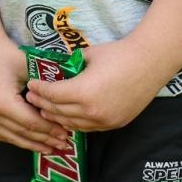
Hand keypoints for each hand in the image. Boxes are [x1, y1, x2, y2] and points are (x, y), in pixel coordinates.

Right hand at [0, 37, 67, 152]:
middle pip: (24, 133)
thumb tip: (67, 101)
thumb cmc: (7, 54)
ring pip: (13, 138)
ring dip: (33, 145)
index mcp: (3, 103)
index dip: (50, 130)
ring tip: (50, 148)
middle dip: (45, 140)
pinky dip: (18, 140)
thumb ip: (46, 87)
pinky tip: (30, 142)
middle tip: (63, 144)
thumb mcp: (29, 67)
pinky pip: (2, 135)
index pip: (32, 123)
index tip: (66, 134)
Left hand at [24, 38, 159, 133]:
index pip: (52, 95)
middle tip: (31, 97)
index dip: (39, 90)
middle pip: (58, 112)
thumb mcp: (88, 55)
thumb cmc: (119, 53)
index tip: (31, 84)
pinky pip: (87, 127)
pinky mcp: (114, 124)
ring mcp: (104, 121)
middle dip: (42, 104)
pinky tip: (67, 116)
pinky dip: (74, 122)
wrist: (150, 62)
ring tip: (45, 110)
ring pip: (72, 124)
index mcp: (83, 92)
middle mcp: (92, 111)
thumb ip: (71, 65)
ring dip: (56, 117)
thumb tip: (57, 69)